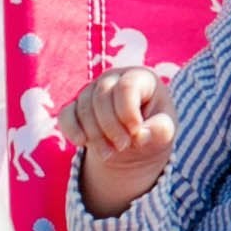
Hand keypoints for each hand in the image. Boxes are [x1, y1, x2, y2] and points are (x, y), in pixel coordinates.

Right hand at [65, 65, 176, 216]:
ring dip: (94, 135)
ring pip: (84, 108)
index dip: (128, 112)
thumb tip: (141, 135)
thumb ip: (160, 130)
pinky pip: (66, 115)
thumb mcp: (165, 130)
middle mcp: (113, 79)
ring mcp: (91, 91)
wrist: (134, 142)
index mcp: (140, 78)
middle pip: (102, 97)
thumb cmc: (154, 129)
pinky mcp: (75, 107)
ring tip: (109, 153)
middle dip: (111, 126)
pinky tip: (81, 143)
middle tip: (122, 146)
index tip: (136, 132)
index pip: (127, 87)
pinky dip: (72, 130)